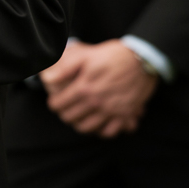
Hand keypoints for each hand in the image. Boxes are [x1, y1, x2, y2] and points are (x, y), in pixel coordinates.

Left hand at [42, 40, 157, 138]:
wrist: (142, 59)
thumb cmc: (112, 55)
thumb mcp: (85, 56)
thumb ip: (64, 69)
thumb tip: (47, 79)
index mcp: (84, 89)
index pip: (59, 105)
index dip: (54, 103)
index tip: (55, 100)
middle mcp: (96, 103)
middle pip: (70, 118)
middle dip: (64, 113)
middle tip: (66, 108)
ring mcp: (111, 111)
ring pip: (87, 128)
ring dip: (79, 123)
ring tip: (79, 116)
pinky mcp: (125, 115)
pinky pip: (109, 132)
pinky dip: (101, 130)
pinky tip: (98, 123)